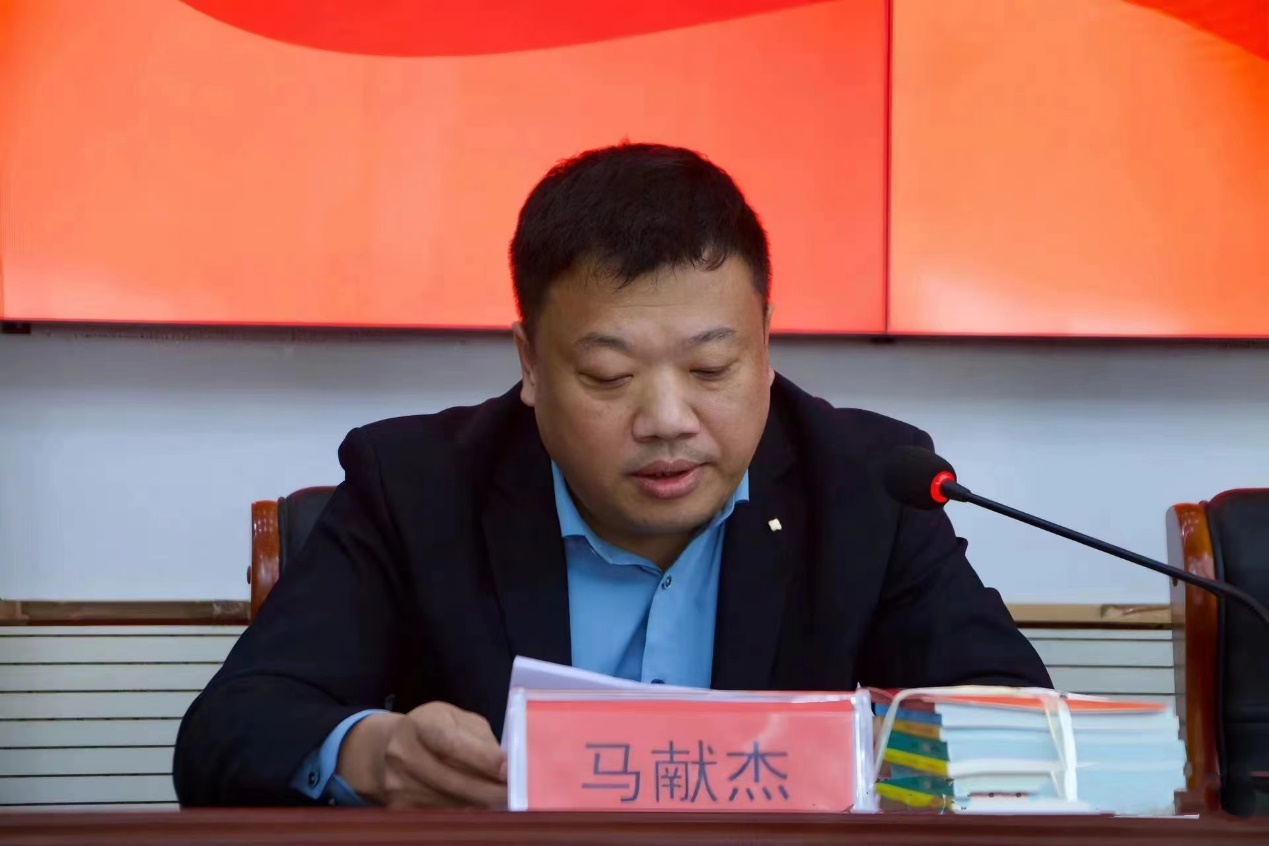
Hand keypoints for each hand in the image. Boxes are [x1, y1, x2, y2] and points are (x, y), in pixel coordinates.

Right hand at [337, 701, 507, 808]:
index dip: (482, 758)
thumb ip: (480, 740)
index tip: (507, 770)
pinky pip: (439, 816)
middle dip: (489, 789)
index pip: (451, 743)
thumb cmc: (433, 730)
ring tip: (500, 799)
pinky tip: (477, 807)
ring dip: (479, 804)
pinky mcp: (398, 808)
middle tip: (516, 794)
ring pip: (449, 803)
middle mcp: (403, 754)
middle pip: (452, 780)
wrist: (386, 750)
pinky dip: (463, 814)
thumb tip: (506, 766)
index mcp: (421, 724)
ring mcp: (397, 785)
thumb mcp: (456, 720)